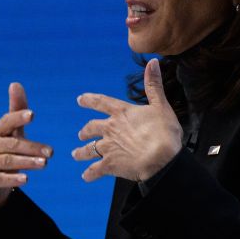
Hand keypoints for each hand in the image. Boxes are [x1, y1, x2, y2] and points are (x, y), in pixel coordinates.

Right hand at [0, 82, 52, 214]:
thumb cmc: (3, 153)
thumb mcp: (11, 133)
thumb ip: (16, 111)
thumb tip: (15, 83)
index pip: (7, 122)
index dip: (18, 117)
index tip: (32, 115)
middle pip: (11, 144)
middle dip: (32, 147)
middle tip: (51, 152)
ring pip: (7, 161)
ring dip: (27, 162)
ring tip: (44, 164)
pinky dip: (12, 179)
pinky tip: (26, 179)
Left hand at [72, 59, 181, 182]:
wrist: (162, 159)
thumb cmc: (164, 133)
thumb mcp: (161, 106)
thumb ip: (154, 85)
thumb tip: (153, 62)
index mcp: (121, 113)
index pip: (101, 102)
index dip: (89, 100)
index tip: (80, 99)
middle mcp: (110, 129)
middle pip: (91, 128)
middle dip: (85, 132)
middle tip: (81, 135)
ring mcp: (108, 147)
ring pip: (88, 149)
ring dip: (81, 152)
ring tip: (76, 154)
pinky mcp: (109, 165)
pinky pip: (95, 170)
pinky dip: (89, 174)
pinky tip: (85, 176)